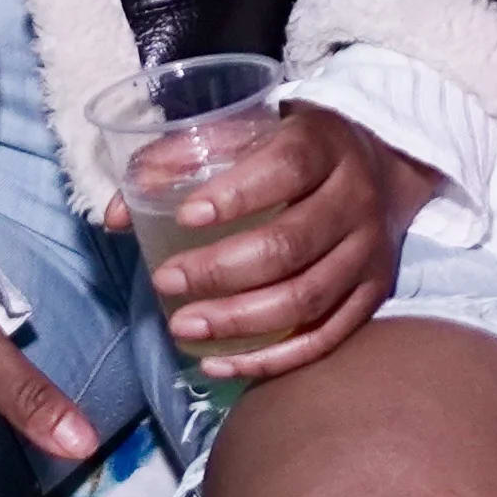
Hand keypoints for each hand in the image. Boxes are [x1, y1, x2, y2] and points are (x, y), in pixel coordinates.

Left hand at [141, 104, 434, 383]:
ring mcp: (368, 252)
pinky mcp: (373, 296)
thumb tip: (115, 216)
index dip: (236, 194)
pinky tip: (221, 363)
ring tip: (184, 327)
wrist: (380, 169)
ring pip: (307, 297)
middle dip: (221, 271)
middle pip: (291, 243)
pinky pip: (324, 339)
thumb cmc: (289, 152)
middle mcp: (354, 198)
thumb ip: (175, 161)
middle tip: (166, 282)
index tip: (185, 217)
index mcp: (323, 144)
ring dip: (240, 321)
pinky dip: (271, 359)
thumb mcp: (242, 133)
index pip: (286, 167)